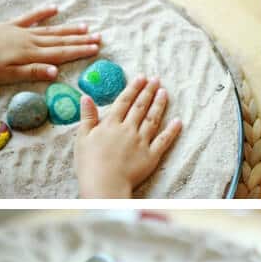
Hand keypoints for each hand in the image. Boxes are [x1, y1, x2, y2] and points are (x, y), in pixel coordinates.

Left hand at [0, 6, 100, 83]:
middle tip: (99, 37)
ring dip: (68, 29)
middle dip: (80, 40)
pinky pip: (30, 18)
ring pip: (50, 29)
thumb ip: (33, 72)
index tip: (96, 49)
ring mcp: (21, 31)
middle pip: (60, 40)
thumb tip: (57, 73)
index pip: (61, 53)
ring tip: (85, 27)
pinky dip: (43, 13)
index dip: (79, 51)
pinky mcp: (11, 26)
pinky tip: (54, 8)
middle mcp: (30, 40)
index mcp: (31, 54)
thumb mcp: (9, 75)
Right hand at [74, 75, 181, 197]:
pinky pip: (164, 140)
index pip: (124, 101)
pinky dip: (172, 130)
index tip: (141, 77)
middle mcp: (128, 129)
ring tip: (165, 92)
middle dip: (149, 91)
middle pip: (140, 107)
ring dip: (159, 105)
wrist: (104, 184)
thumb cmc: (89, 163)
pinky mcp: (151, 156)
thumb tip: (86, 97)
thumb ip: (87, 116)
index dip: (133, 88)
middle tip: (156, 79)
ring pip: (152, 119)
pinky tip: (178, 121)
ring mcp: (142, 142)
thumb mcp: (82, 137)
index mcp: (111, 124)